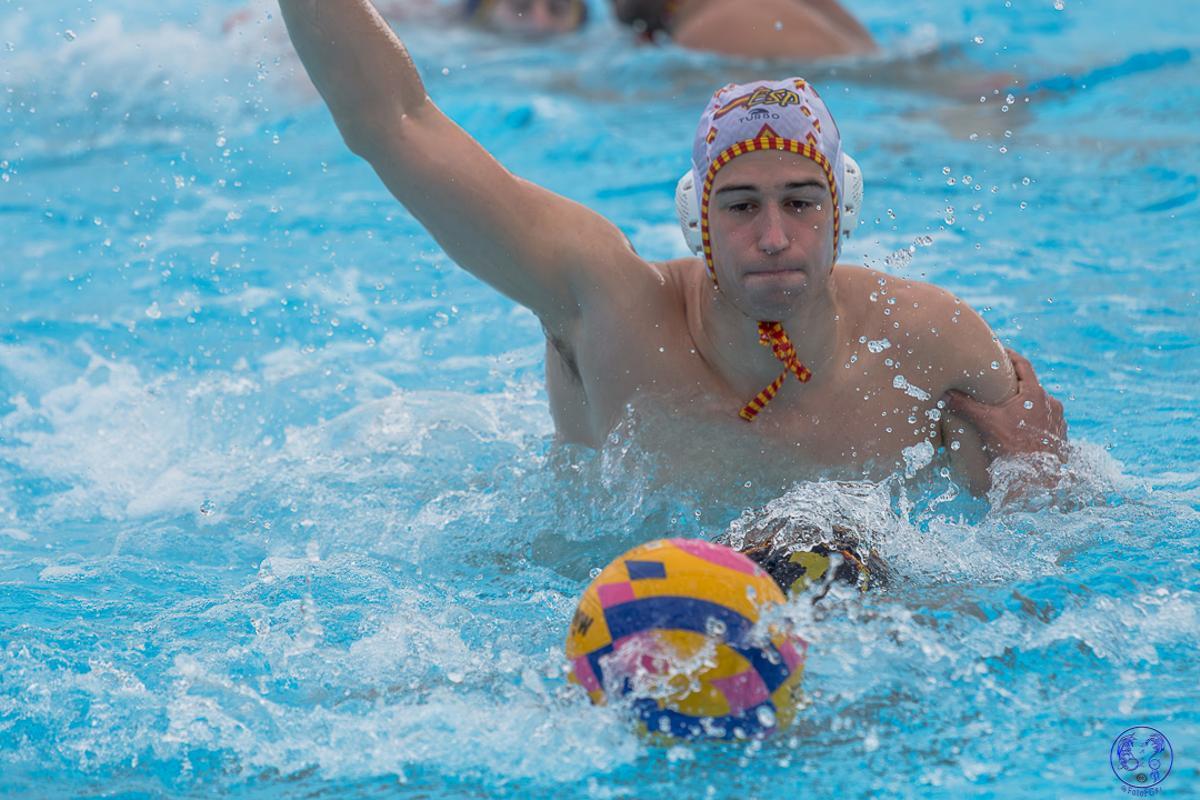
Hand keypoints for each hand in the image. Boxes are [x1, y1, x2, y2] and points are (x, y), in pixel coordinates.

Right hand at [944, 348, 1066, 461]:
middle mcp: (1050, 403)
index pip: (1023, 364)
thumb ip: (966, 407)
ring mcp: (1057, 420)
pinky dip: (1033, 420)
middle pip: (1031, 385)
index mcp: (1035, 394)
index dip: (1010, 355)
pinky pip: (1045, 421)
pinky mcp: (1060, 436)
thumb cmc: (1016, 449)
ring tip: (1008, 409)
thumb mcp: (987, 424)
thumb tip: (945, 394)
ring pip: (1039, 404)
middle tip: (998, 383)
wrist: (1041, 480)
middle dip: (1015, 383)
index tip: (999, 351)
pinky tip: (1021, 430)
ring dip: (1025, 404)